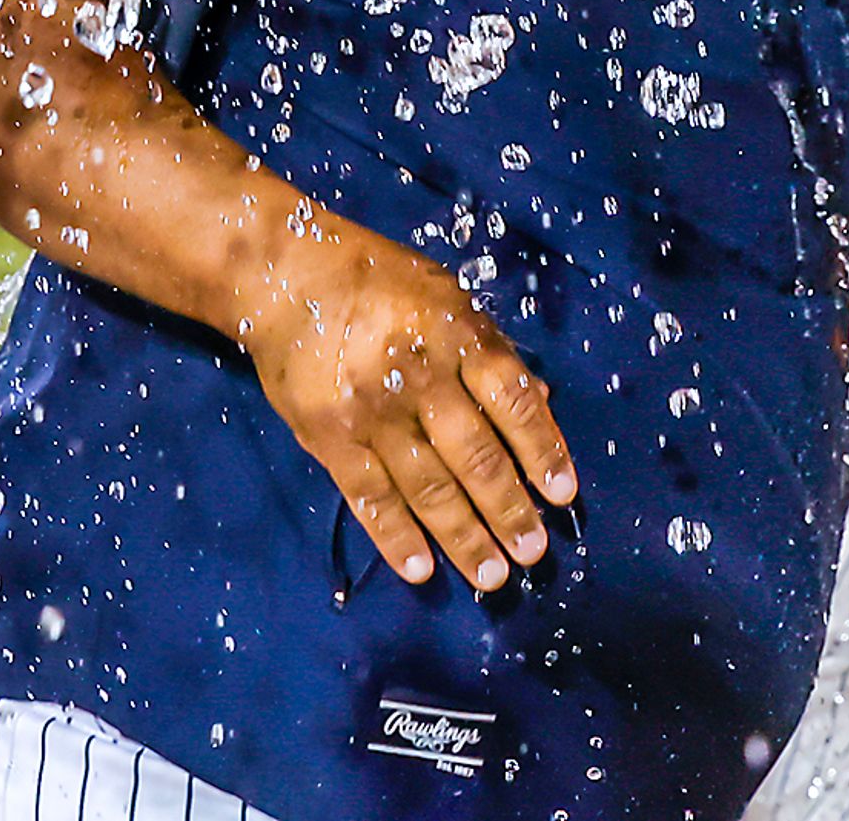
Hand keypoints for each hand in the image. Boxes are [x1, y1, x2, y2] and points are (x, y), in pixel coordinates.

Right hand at [235, 224, 579, 591]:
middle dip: (509, 510)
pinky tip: (422, 569)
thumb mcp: (446, 297)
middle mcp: (419, 376)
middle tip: (532, 552)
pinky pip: (369, 497)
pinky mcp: (328, 437)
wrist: (285, 275)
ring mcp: (371, 412)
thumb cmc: (378, 281)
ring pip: (428, 488)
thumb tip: (540, 402)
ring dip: (464, 537)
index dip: (542, 450)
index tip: (563, 494)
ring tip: (492, 574)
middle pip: (475, 456)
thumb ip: (490, 350)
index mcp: (457, 334)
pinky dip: (396, 537)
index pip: (512, 402)